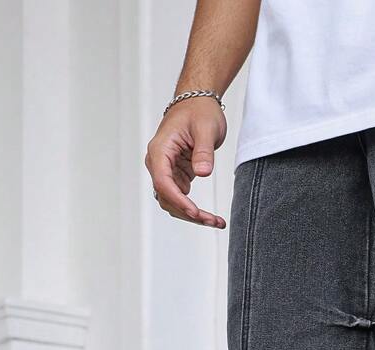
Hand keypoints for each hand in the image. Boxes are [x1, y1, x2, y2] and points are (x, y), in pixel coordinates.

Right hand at [145, 97, 227, 228]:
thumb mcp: (206, 129)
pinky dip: (195, 210)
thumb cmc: (199, 111)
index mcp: (160, 150)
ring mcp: (166, 171)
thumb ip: (203, 152)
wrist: (198, 103)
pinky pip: (181, 199)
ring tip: (216, 222)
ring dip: (192, 216)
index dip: (178, 200)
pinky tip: (212, 217)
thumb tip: (202, 173)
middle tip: (213, 221)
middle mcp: (158, 163)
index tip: (195, 212)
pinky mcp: (177, 176)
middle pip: (166, 198)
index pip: (163, 182)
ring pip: (173, 202)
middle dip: (188, 213)